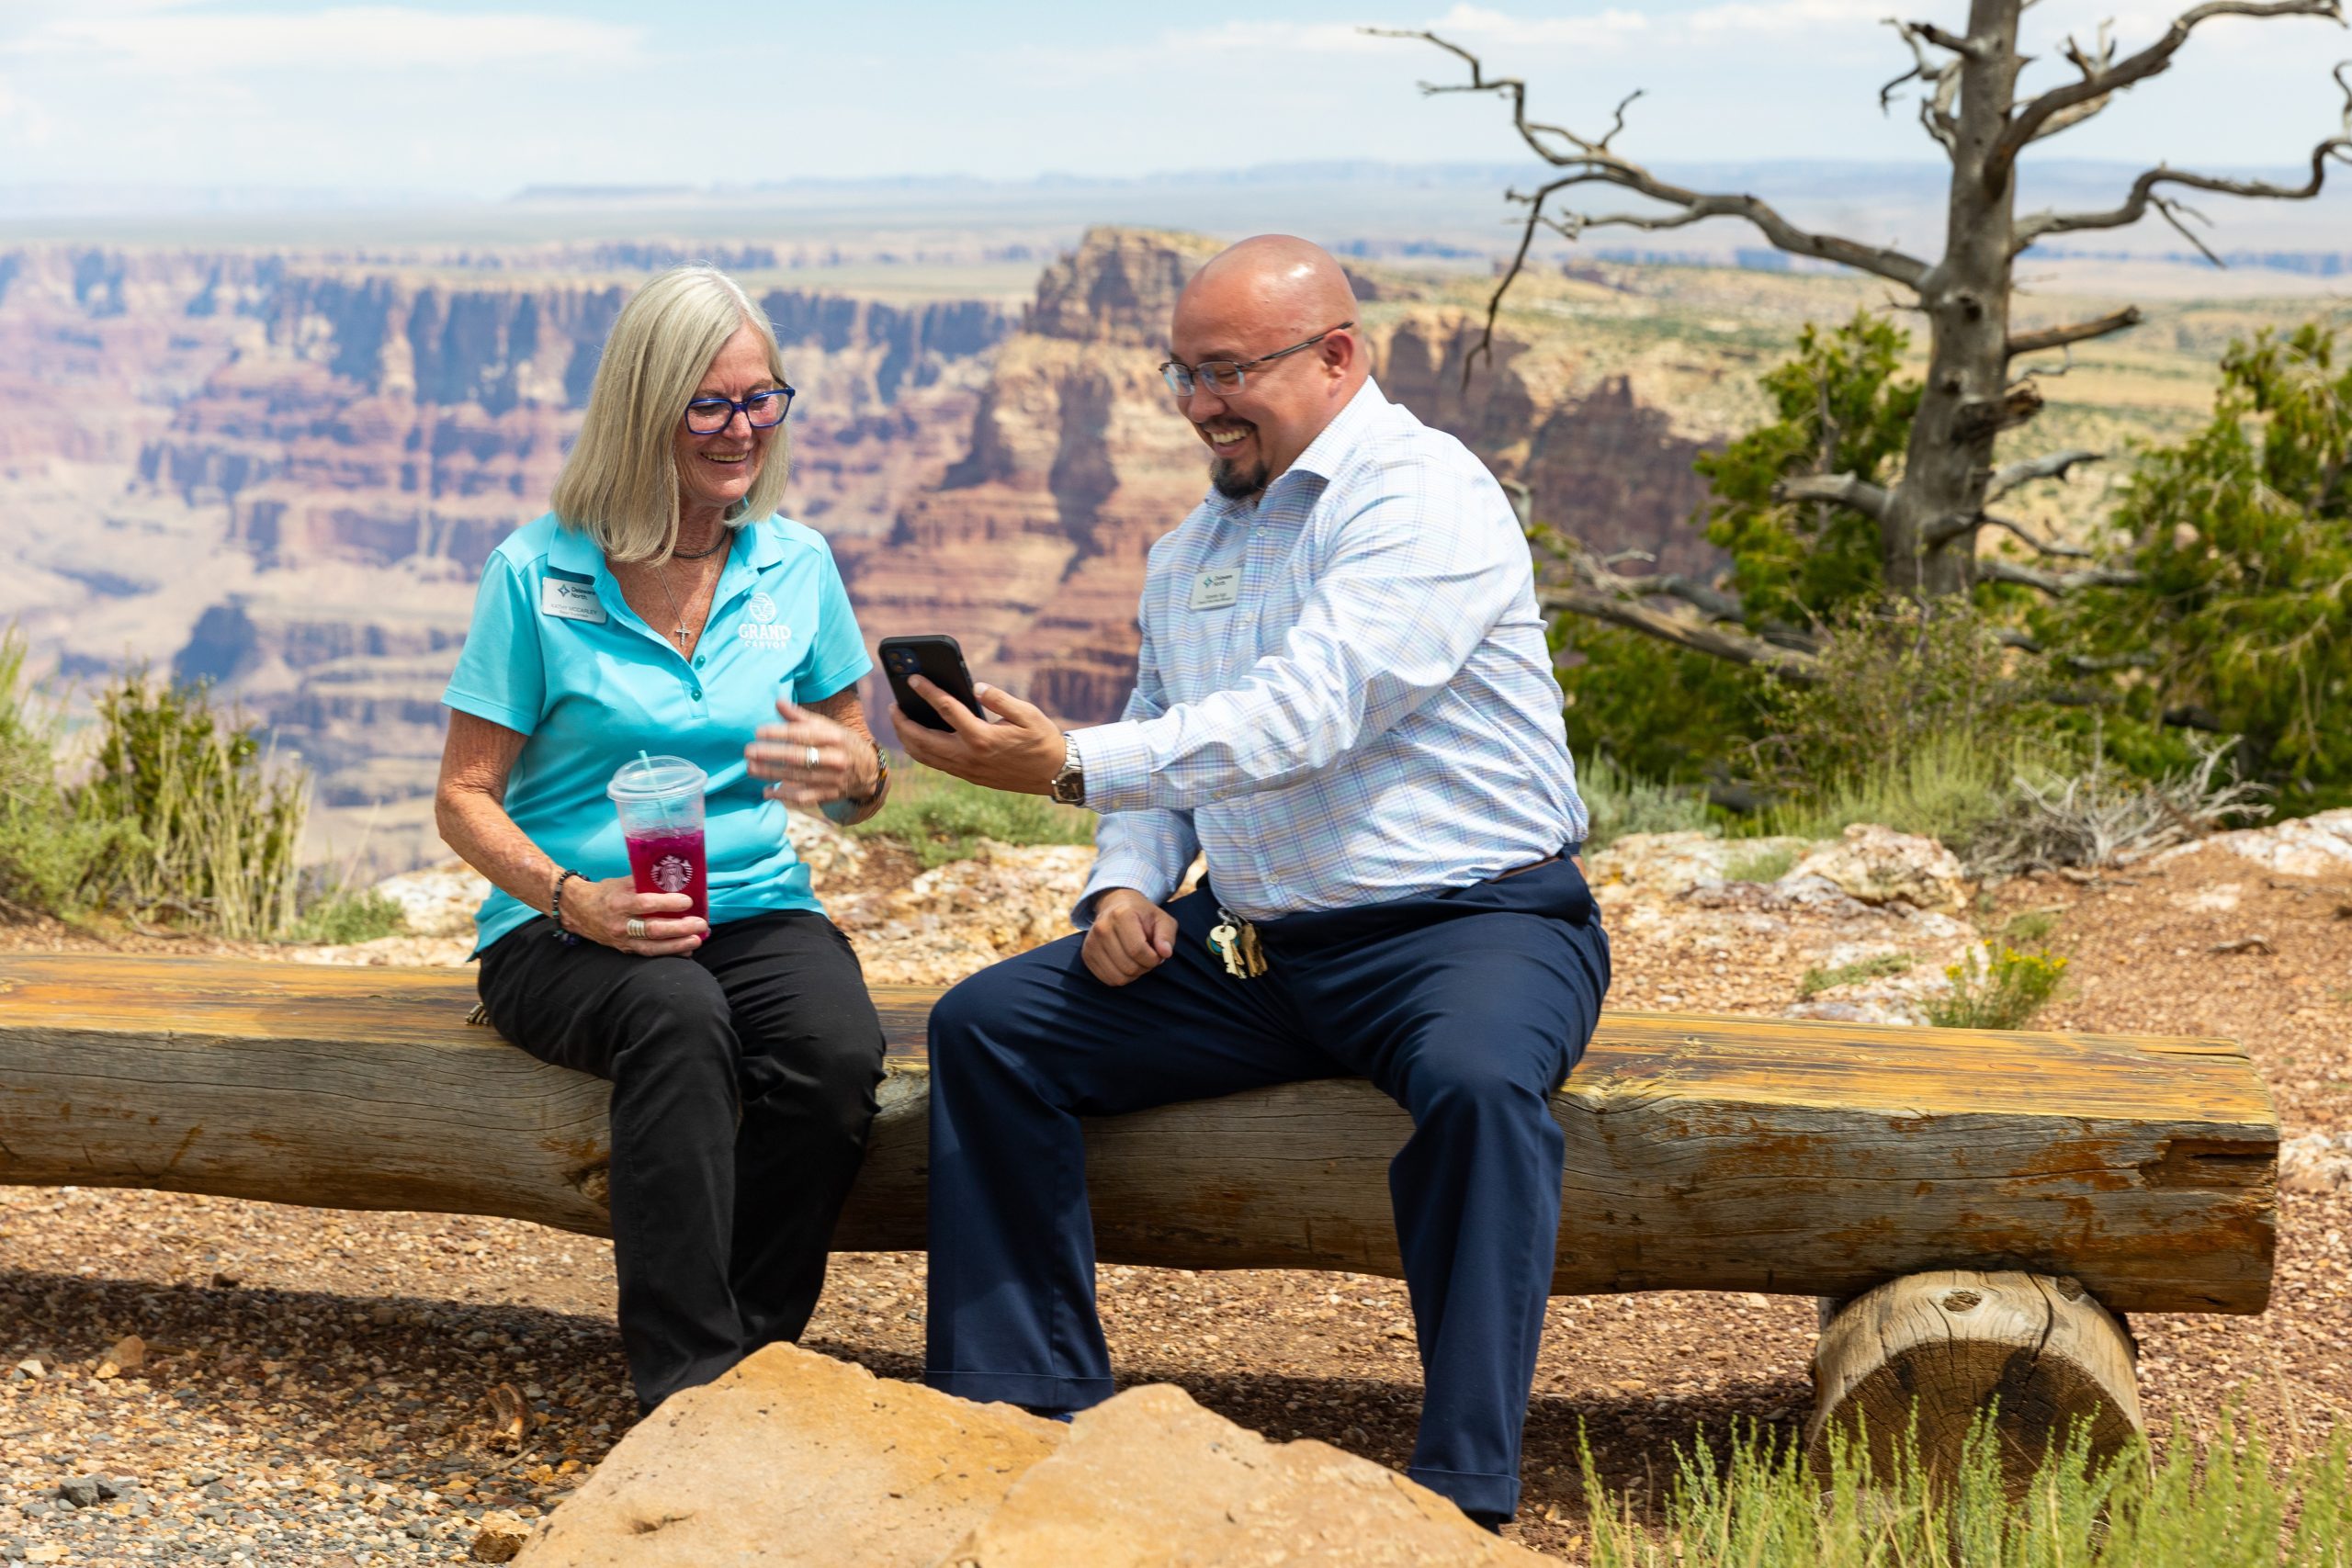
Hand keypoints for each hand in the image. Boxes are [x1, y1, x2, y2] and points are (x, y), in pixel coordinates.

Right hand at [562, 875, 706, 955]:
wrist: (577, 911)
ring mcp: (622, 940)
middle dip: (680, 928)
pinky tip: (686, 950)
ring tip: (698, 939)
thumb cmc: (605, 893)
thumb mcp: (622, 883)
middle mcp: (620, 924)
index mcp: (619, 902)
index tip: (688, 901)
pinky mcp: (624, 950)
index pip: (645, 904)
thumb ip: (645, 882)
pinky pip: (649, 953)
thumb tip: (674, 880)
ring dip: (678, 945)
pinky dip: (669, 952)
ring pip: (652, 947)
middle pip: (653, 929)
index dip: (668, 903)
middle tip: (700, 923)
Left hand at [748, 701, 878, 805]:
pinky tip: (767, 791)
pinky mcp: (829, 795)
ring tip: (750, 768)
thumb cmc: (840, 743)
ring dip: (771, 773)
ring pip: (797, 777)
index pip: (803, 734)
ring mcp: (833, 779)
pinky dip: (784, 796)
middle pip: (798, 757)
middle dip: (771, 754)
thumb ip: (800, 717)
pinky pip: (803, 797)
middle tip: (748, 751)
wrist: (867, 770)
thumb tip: (777, 703)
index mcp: (834, 737)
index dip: (780, 733)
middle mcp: (835, 758)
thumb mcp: (826, 726)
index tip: (758, 732)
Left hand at [889, 677, 1065, 794]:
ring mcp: (966, 770)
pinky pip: (936, 764)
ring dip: (907, 739)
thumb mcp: (1027, 713)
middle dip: (902, 721)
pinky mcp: (969, 776)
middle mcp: (968, 756)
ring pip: (924, 756)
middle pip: (921, 739)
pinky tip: (918, 738)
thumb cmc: (1042, 740)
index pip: (946, 710)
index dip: (927, 691)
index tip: (912, 679)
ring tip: (900, 721)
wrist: (1054, 774)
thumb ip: (999, 698)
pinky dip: (921, 751)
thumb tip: (976, 686)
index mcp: (982, 738)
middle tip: (894, 705)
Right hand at [1083, 888, 1176, 986]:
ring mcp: (1091, 942)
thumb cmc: (1143, 916)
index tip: (1158, 954)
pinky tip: (1126, 964)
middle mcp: (1102, 928)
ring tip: (1137, 960)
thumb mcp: (1162, 919)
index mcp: (1121, 915)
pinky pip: (1108, 980)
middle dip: (1145, 967)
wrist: (1116, 906)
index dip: (1153, 959)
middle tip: (1148, 956)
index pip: (1138, 951)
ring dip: (1134, 974)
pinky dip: (1121, 977)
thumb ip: (1166, 935)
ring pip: (1118, 977)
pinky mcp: (1086, 955)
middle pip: (1128, 967)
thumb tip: (1165, 953)